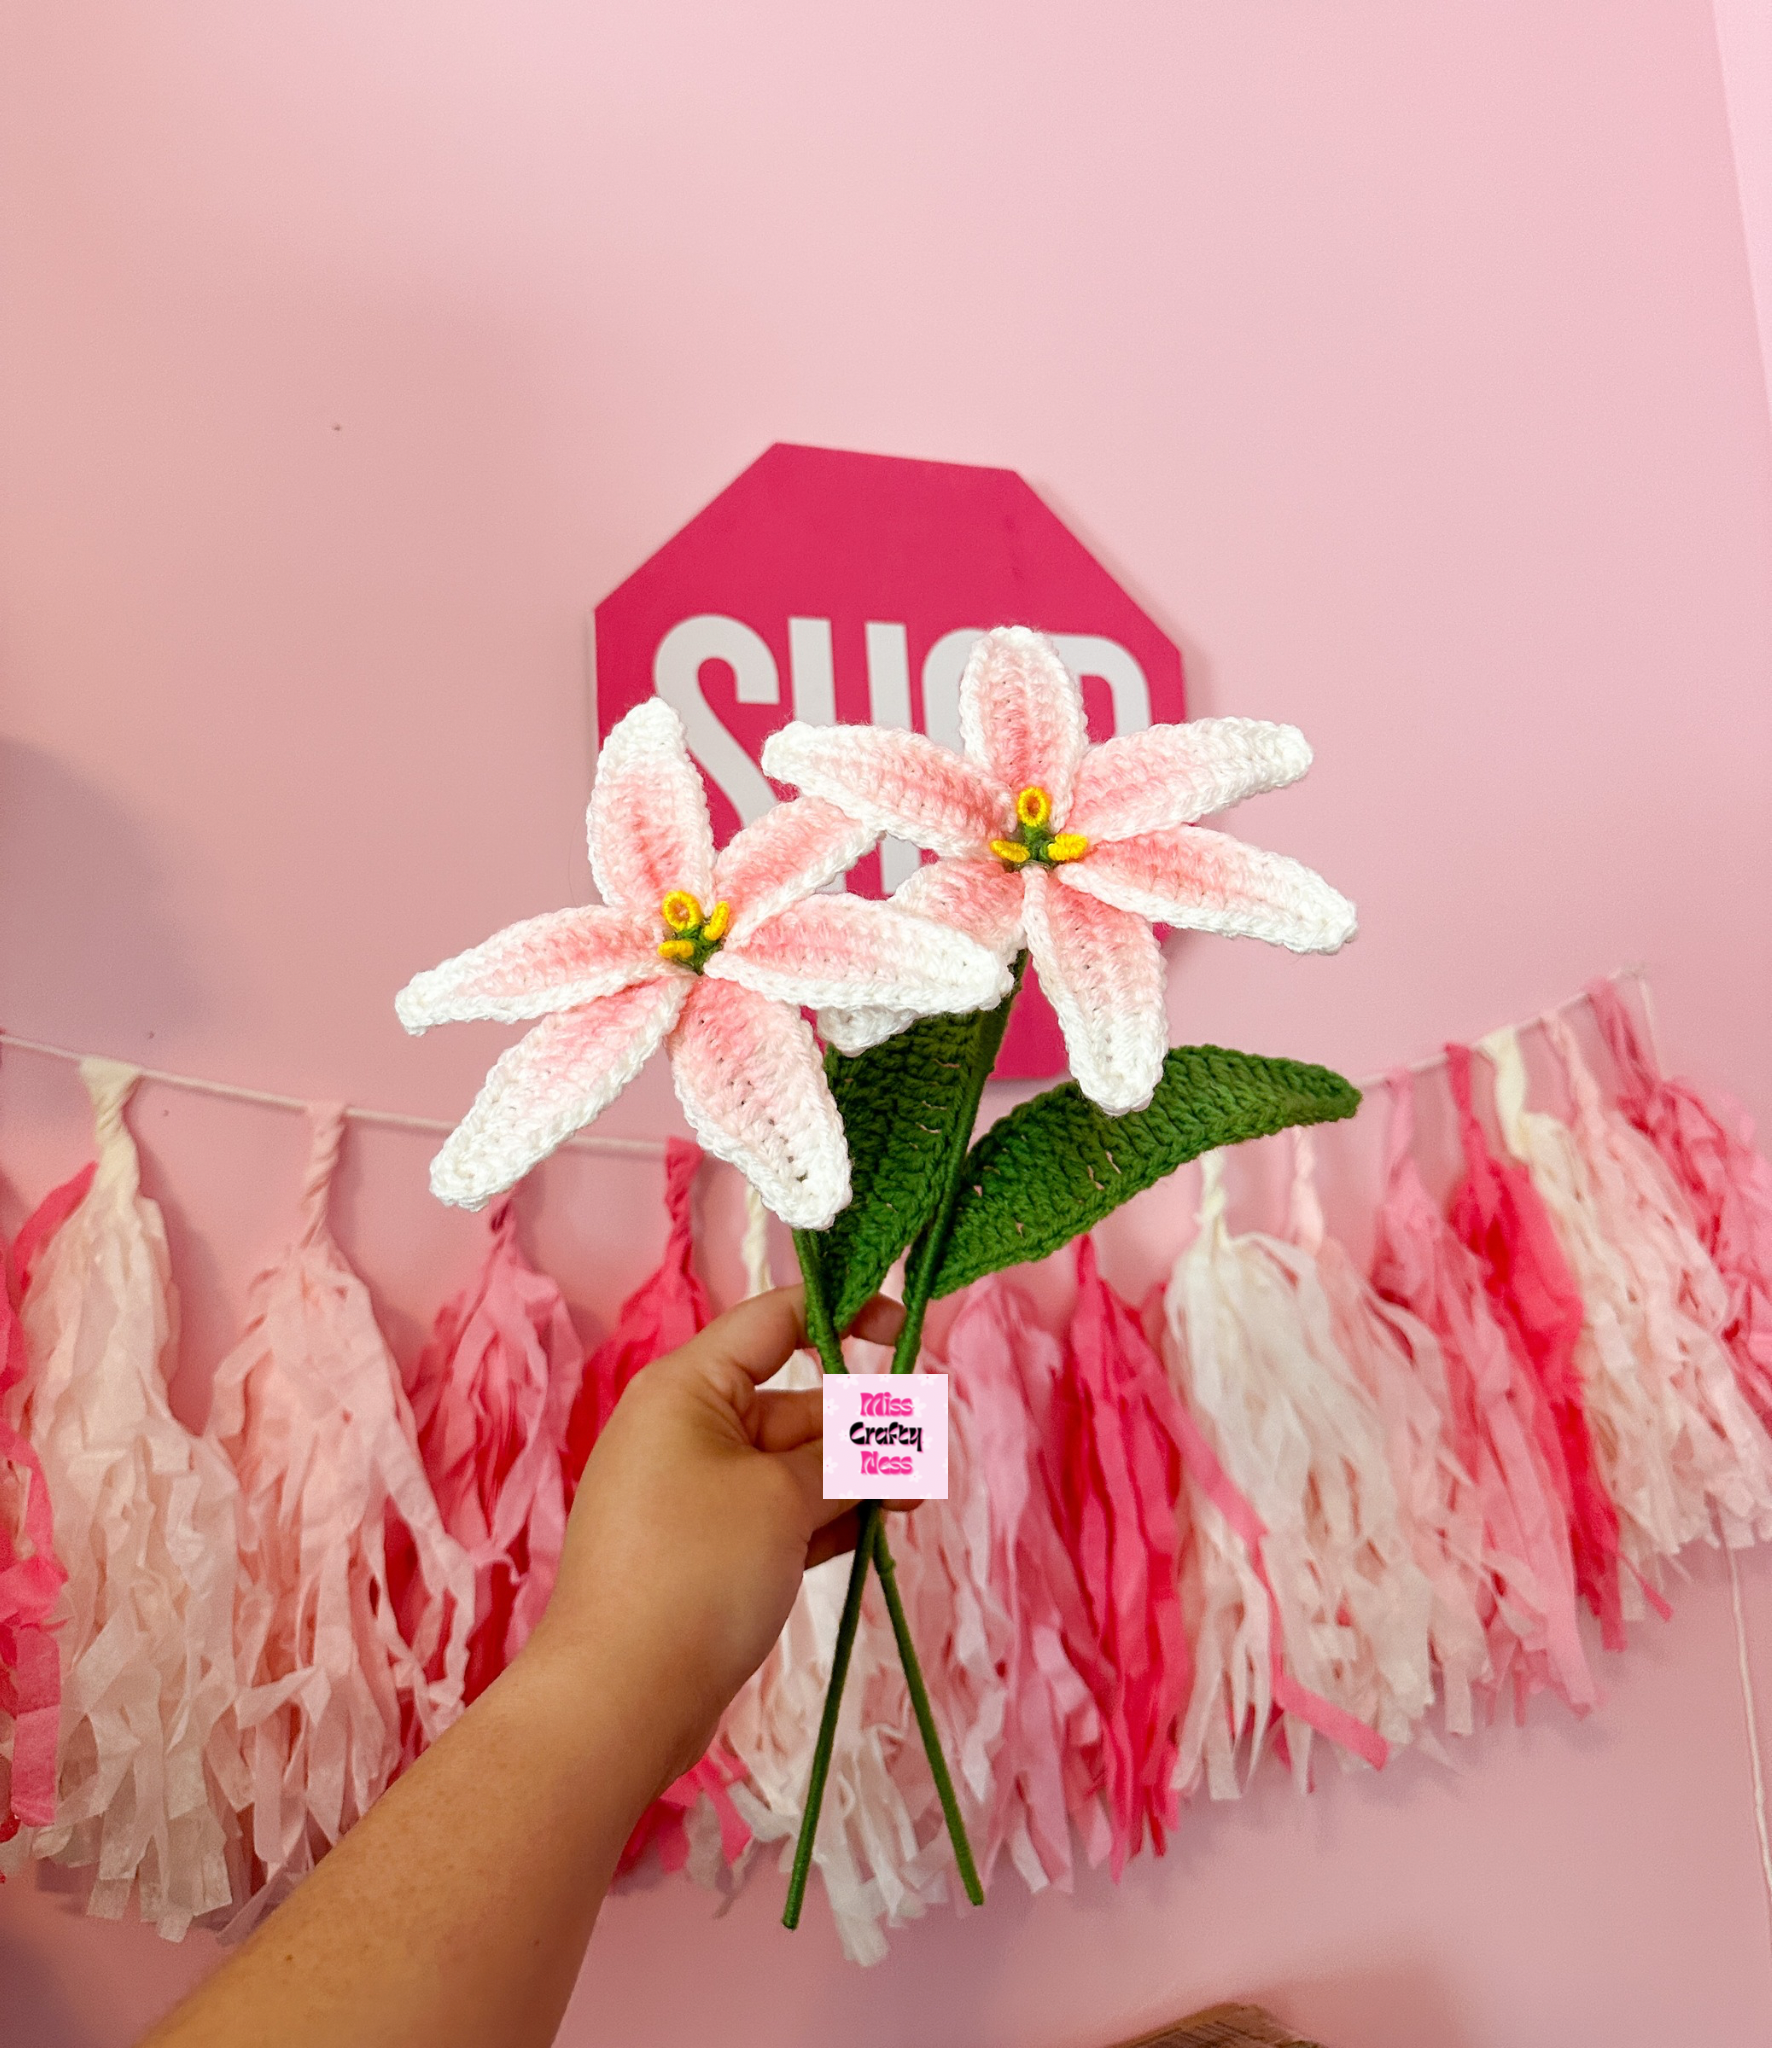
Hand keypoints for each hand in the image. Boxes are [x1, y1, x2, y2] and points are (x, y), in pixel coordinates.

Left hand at [523, 1285, 905, 1794]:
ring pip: (792, 1466)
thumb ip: (848, 1455)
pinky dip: (822, 1520)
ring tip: (914, 1504)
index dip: (844, 1313)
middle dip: (864, 1428)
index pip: (775, 1320)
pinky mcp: (704, 1550)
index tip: (904, 1328)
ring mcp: (693, 1493)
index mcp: (688, 1388)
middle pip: (795, 1404)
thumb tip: (894, 1430)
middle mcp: (686, 1428)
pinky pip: (775, 1514)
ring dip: (854, 1480)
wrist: (619, 1698)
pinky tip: (872, 1536)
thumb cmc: (696, 1571)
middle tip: (929, 1460)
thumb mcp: (784, 1498)